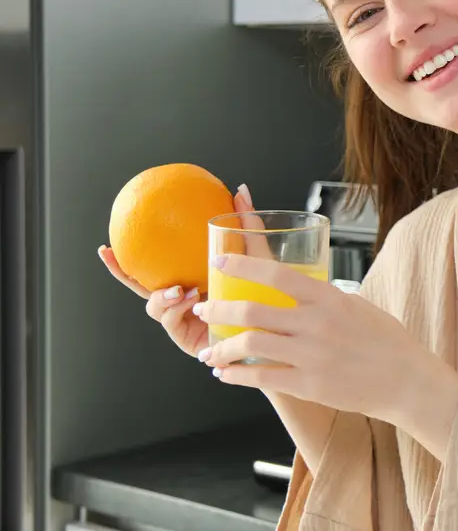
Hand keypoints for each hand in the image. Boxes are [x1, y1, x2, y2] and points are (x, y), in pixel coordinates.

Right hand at [99, 184, 256, 357]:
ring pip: (154, 307)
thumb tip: (240, 189)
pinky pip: (171, 322)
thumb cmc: (269, 295)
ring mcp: (185, 322)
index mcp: (192, 281)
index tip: (107, 245)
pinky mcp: (190, 341)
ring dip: (160, 296)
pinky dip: (175, 308)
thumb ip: (246, 224)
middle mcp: (184, 302)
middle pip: (144, 288)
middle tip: (112, 253)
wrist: (278, 333)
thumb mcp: (257, 256)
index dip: (131, 259)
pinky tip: (189, 297)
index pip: (156, 268)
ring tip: (179, 288)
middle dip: (123, 274)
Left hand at [195, 255, 457, 457]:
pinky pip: (261, 377)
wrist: (408, 380)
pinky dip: (236, 375)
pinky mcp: (309, 385)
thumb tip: (297, 292)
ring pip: (250, 345)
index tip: (220, 261)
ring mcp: (311, 356)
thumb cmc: (388, 341)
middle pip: (252, 310)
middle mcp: (317, 324)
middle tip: (204, 307)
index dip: (242, 265)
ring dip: (221, 346)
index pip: (276, 274)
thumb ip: (325, 300)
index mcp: (329, 298)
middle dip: (219, 308)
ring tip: (209, 349)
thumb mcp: (358, 306)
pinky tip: (226, 374)